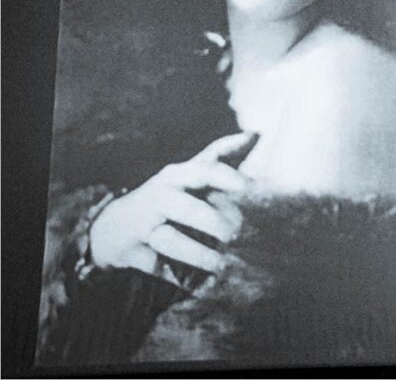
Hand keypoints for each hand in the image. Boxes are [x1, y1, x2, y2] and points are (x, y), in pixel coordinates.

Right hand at [88, 132, 257, 284]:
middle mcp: (160, 196)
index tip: (247, 186)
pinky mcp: (133, 252)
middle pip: (188, 209)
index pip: (204, 171)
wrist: (114, 227)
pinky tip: (197, 285)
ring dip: (199, 254)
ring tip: (221, 264)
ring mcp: (144, 225)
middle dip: (213, 222)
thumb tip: (257, 134)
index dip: (225, 178)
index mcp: (178, 175)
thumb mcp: (190, 172)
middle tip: (235, 233)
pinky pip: (158, 268)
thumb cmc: (168, 195)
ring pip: (172, 240)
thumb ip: (222, 154)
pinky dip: (178, 278)